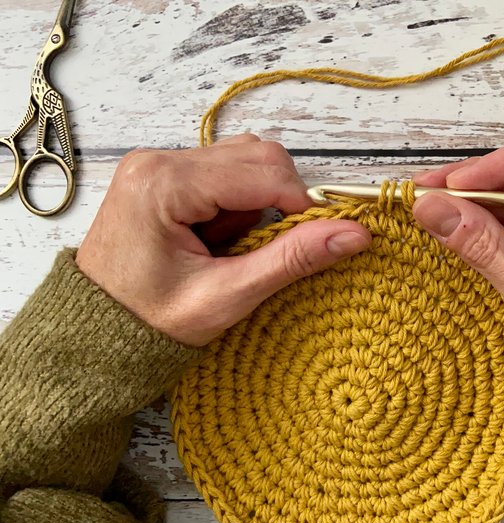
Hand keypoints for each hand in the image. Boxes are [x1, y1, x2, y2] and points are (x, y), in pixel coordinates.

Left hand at [76, 134, 370, 345]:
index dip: (303, 205)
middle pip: (258, 157)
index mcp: (165, 184)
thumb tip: (355, 234)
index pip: (264, 172)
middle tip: (256, 253)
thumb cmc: (150, 321)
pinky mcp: (164, 174)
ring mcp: (158, 164)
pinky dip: (237, 206)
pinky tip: (216, 239)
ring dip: (256, 205)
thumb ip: (291, 259)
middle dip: (275, 205)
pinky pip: (225, 173)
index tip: (317, 241)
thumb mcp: (227, 296)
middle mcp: (158, 160)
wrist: (97, 333)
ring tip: (228, 249)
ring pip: (246, 162)